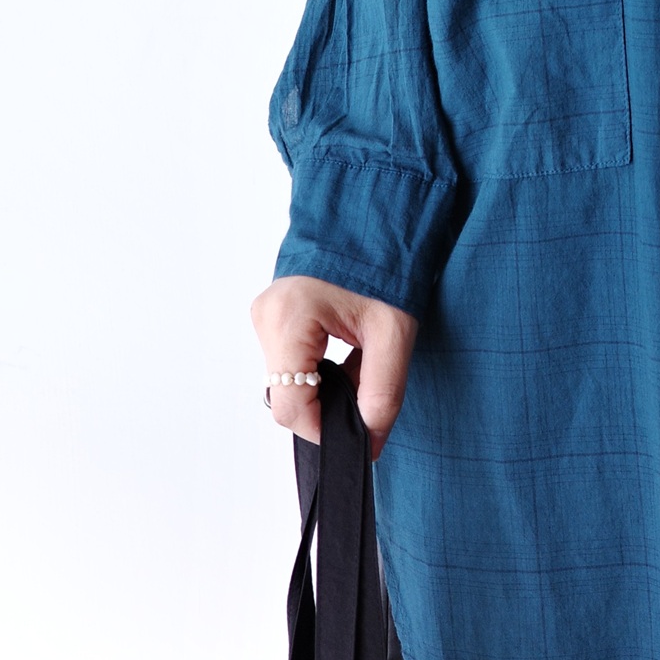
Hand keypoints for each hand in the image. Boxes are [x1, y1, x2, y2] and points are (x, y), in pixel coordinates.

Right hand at [250, 274, 417, 456]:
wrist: (378, 216)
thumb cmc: (386, 263)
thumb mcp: (394, 333)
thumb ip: (382, 394)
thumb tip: (369, 443)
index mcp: (290, 317)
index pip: (290, 407)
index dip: (325, 428)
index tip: (359, 428)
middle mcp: (267, 315)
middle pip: (287, 395)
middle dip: (327, 404)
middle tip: (366, 381)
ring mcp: (265, 312)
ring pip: (288, 380)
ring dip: (323, 384)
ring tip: (358, 355)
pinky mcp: (272, 312)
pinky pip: (289, 360)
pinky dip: (317, 366)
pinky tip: (343, 348)